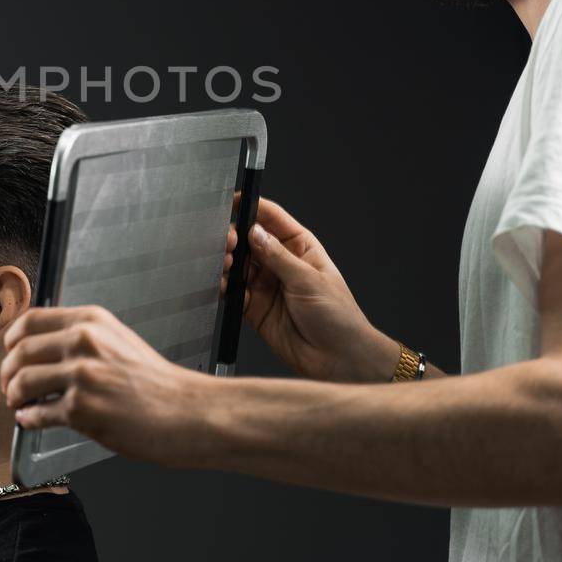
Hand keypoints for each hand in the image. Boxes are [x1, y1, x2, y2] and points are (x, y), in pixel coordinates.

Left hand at [0, 305, 211, 468]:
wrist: (185, 412)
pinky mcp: (81, 409)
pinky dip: (28, 419)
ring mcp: (82, 375)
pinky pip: (37, 414)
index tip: (8, 351)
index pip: (31, 319)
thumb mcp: (118, 340)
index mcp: (92, 321)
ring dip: (13, 396)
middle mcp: (84, 342)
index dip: (12, 338)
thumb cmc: (156, 382)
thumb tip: (41, 348)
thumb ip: (82, 337)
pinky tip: (31, 420)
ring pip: (21, 382)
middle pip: (20, 351)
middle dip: (7, 373)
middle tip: (9, 386)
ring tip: (19, 404)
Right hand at [222, 195, 397, 381]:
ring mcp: (267, 285)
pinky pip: (233, 292)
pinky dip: (224, 287)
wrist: (337, 359)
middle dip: (235, 238)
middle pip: (249, 241)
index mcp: (300, 247)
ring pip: (238, 266)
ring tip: (224, 265)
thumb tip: (254, 232)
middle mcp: (281, 263)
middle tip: (228, 242)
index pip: (272, 219)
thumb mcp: (308, 280)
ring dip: (227, 263)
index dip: (253, 208)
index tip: (234, 202)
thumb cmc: (338, 317)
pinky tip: (223, 285)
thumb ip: (277, 257)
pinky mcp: (254, 307)